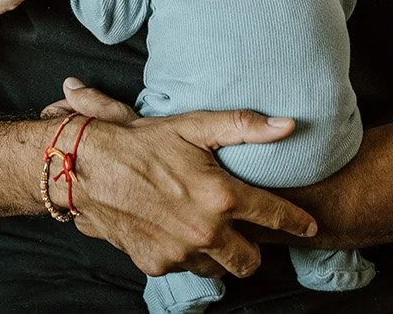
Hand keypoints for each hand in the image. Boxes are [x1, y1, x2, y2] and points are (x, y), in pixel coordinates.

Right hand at [59, 79, 315, 279]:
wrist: (84, 169)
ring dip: (217, 254)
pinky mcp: (155, 264)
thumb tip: (288, 125)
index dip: (295, 222)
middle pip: (249, 261)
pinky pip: (182, 267)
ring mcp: (179, 252)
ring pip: (216, 268)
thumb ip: (244, 127)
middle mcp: (204, 231)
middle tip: (245, 232)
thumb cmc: (139, 143)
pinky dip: (184, 255)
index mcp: (220, 196)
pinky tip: (175, 232)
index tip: (308, 226)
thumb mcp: (192, 127)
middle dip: (252, 249)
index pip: (274, 216)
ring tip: (206, 230)